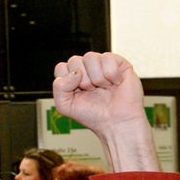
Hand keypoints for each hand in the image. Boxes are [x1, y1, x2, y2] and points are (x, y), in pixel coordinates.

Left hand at [52, 52, 157, 172]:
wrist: (116, 123)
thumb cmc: (91, 115)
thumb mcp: (65, 106)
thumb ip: (59, 87)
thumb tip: (75, 72)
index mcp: (72, 77)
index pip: (61, 67)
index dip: (67, 81)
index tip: (77, 93)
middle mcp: (86, 68)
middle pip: (74, 60)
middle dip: (82, 80)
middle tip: (92, 91)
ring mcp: (102, 64)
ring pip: (90, 57)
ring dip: (96, 78)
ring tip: (104, 88)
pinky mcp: (119, 63)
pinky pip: (108, 58)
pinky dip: (111, 74)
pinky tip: (115, 83)